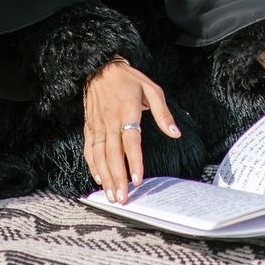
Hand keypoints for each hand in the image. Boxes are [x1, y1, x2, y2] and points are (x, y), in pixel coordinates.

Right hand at [81, 58, 179, 203]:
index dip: (134, 161)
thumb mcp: (152, 89)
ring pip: (99, 155)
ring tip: (112, 194)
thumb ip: (163, 113)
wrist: (100, 66)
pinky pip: (89, 148)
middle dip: (117, 178)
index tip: (138, 179)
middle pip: (113, 154)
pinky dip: (92, 165)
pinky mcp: (89, 125)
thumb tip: (175, 133)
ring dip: (105, 176)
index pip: (131, 141)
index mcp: (126, 111)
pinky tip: (98, 178)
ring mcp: (97, 124)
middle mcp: (109, 120)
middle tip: (122, 198)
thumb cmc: (129, 78)